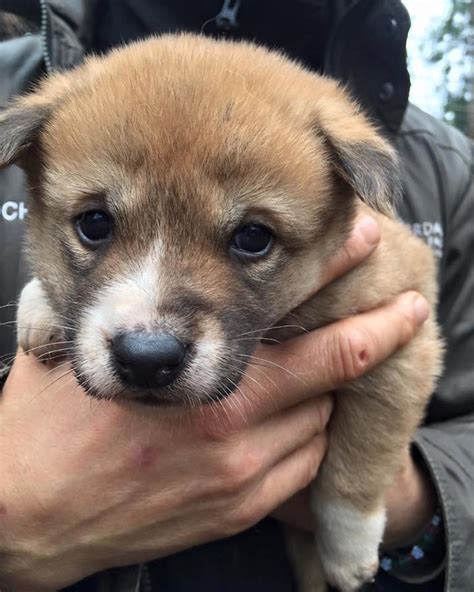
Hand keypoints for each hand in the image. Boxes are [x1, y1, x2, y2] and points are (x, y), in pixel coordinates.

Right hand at [0, 215, 427, 590]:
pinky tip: (301, 417)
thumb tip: (120, 266)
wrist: (26, 518)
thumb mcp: (78, 353)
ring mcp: (241, 478)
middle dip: (374, 334)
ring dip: (335, 389)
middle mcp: (233, 432)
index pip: (301, 326)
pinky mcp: (237, 512)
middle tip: (404, 305)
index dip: (341, 281)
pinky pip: (303, 466)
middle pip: (332, 374)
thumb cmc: (46, 431)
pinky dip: (313, 436)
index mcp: (200, 387)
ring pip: (323, 421)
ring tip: (340, 360)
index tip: (372, 250)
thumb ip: (118, 310)